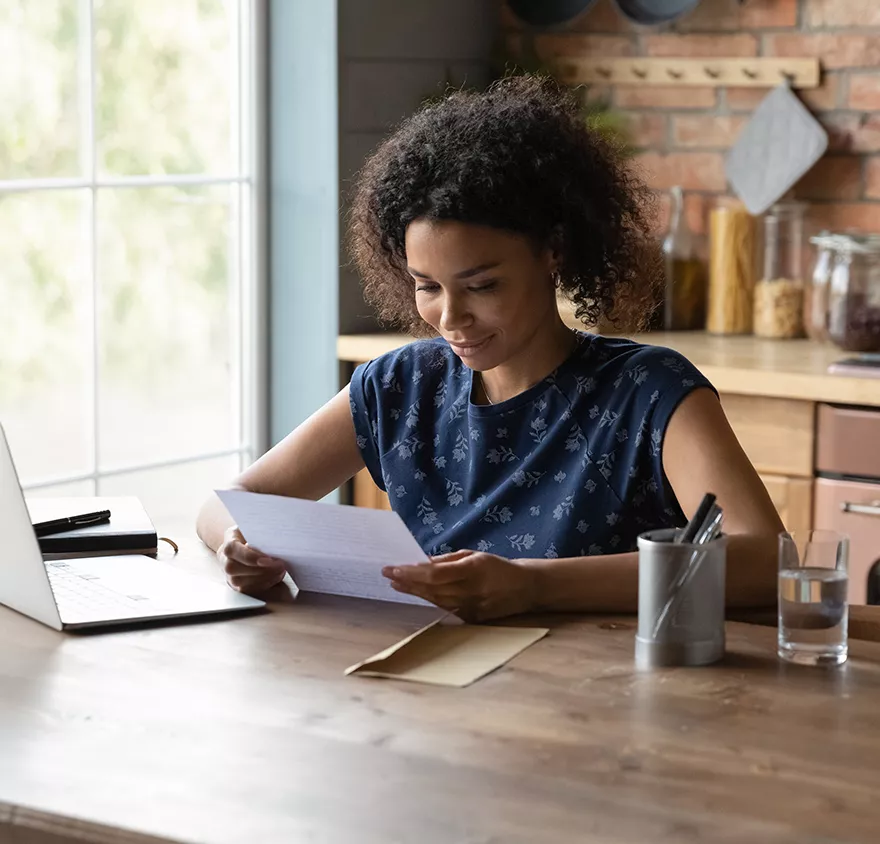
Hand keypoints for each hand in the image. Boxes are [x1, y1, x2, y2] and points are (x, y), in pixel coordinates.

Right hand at [217, 525, 286, 594]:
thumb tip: (274, 541)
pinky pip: (247, 590)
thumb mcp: (257, 528)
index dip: (249, 556)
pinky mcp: (236, 585)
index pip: (232, 549)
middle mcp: (224, 559)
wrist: (249, 542)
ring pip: (240, 582)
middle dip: (259, 569)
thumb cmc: (255, 534)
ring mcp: (228, 574)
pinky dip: (263, 584)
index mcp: (228, 541)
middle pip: (233, 568)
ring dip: (263, 578)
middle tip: (279, 565)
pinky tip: (275, 577)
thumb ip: (261, 534)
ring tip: (280, 571)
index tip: (268, 559)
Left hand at [382, 550, 535, 621]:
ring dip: (414, 592)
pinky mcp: (472, 619)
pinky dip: (430, 600)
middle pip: (432, 588)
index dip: (412, 573)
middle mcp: (471, 590)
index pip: (435, 574)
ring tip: (396, 584)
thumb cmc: (498, 567)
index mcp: (473, 570)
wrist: (526, 588)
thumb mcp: (475, 555)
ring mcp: (472, 607)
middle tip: (387, 574)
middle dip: (407, 582)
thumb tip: (424, 563)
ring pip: (436, 600)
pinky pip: (446, 608)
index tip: (394, 568)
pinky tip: (417, 594)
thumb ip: (449, 559)